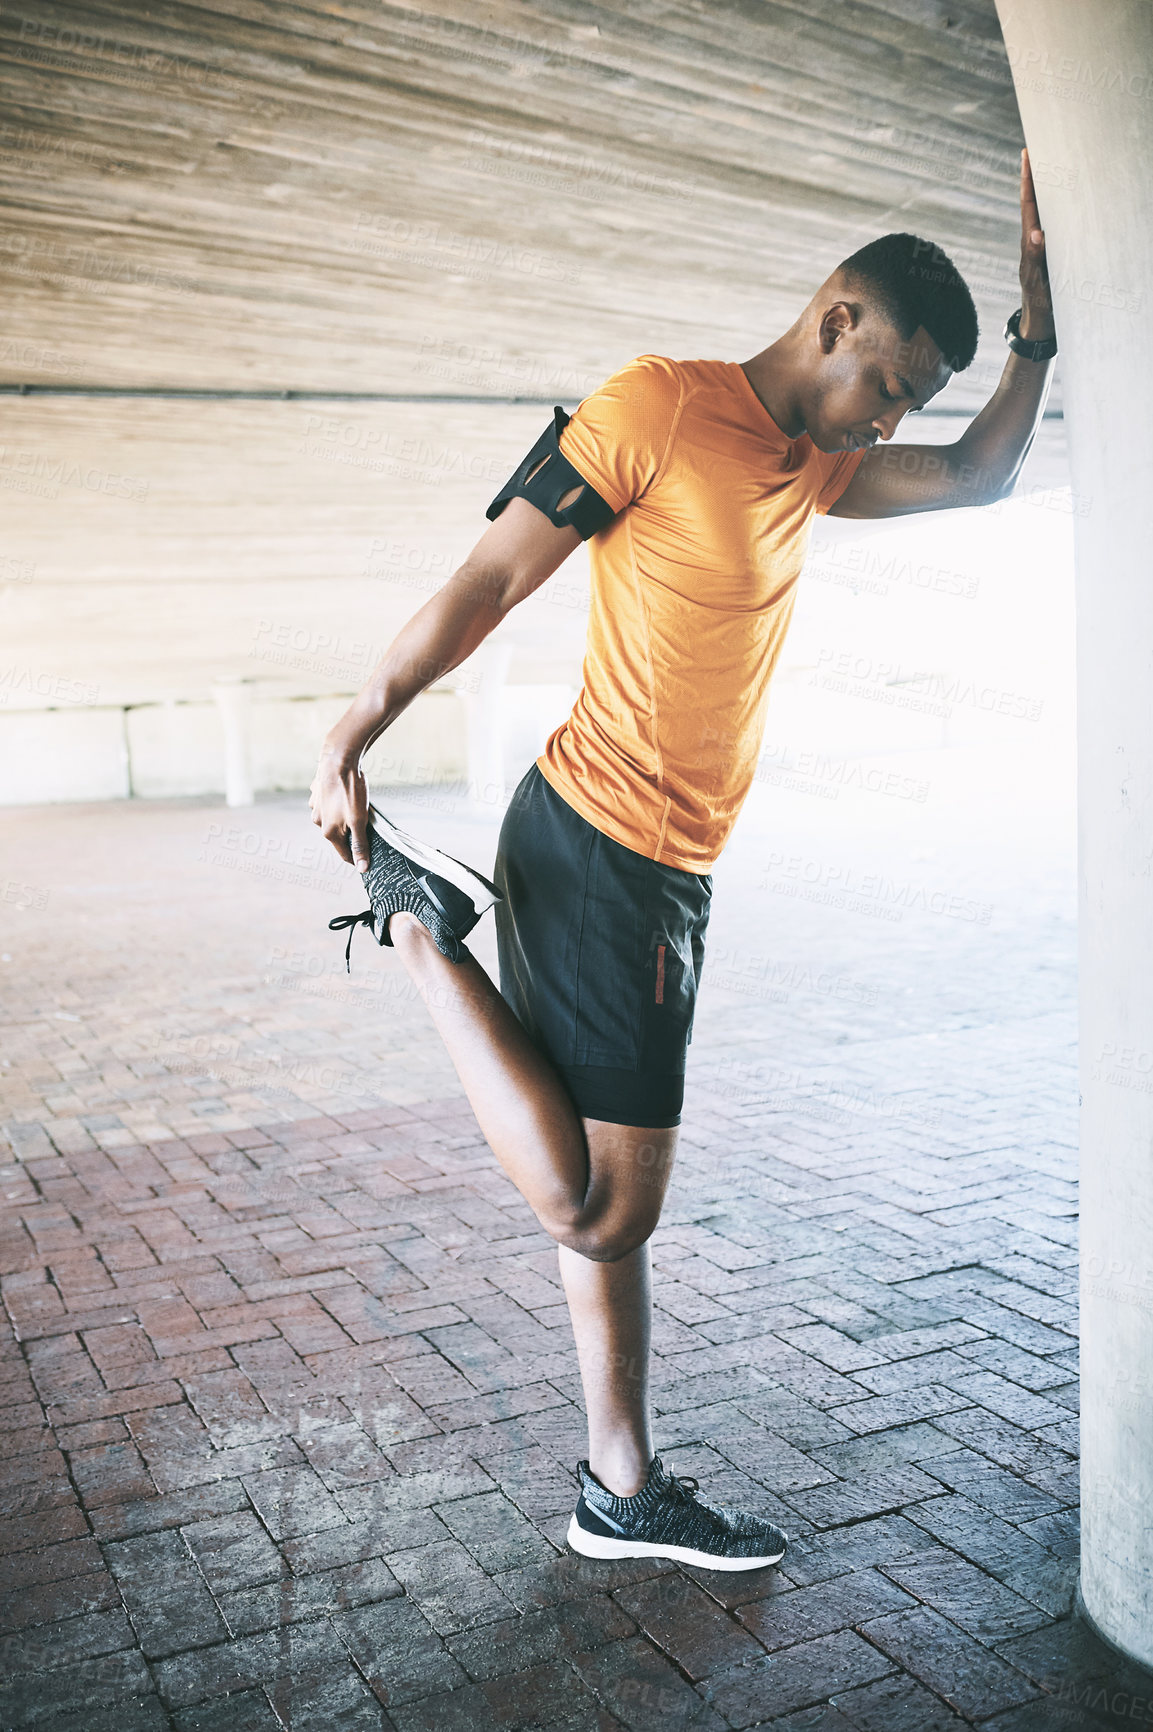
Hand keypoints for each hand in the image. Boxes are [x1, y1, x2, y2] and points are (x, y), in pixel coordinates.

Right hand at [309, 745, 370, 872]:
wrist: (338, 760)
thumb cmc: (349, 790)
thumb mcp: (360, 821)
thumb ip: (360, 845)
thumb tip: (362, 868)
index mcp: (329, 832)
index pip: (344, 853)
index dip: (357, 857)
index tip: (367, 857)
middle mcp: (318, 821)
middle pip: (338, 835)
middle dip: (352, 833)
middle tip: (366, 823)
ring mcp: (315, 806)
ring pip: (333, 818)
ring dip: (344, 816)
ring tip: (356, 805)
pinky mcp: (316, 793)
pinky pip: (329, 803)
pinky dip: (337, 802)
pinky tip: (346, 793)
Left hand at [1018, 147, 1053, 339]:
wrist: (1041, 326)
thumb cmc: (1040, 306)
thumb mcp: (1038, 283)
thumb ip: (1036, 259)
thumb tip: (1035, 233)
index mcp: (1030, 244)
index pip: (1028, 205)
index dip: (1028, 180)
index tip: (1027, 154)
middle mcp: (1034, 241)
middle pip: (1034, 202)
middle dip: (1036, 175)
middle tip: (1037, 148)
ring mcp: (1042, 247)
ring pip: (1043, 212)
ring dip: (1045, 189)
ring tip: (1049, 164)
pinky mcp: (1050, 254)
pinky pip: (1053, 225)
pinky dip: (1056, 208)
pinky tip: (1063, 200)